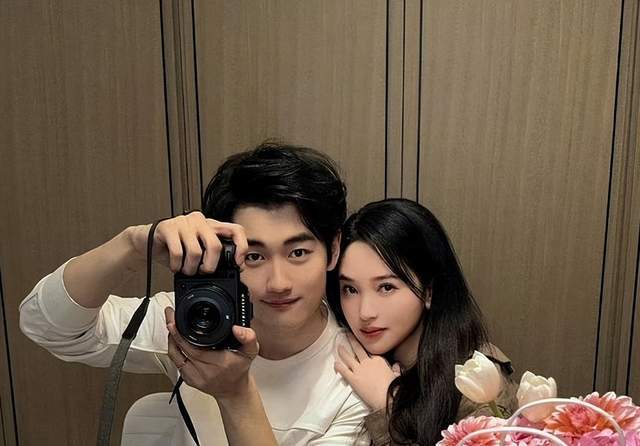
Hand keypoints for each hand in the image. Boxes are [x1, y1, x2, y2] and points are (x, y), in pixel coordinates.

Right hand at [126, 211, 247, 273]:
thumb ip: (212, 255)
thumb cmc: (174, 247)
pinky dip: (177, 265)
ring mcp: (183, 222)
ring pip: (196, 251)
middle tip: (203, 272)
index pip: (235, 230)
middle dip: (210, 266)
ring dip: (190, 268)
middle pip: (215, 245)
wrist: (145, 241)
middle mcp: (200, 220)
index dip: (241, 247)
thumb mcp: (198, 251)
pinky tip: (175, 266)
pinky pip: (178, 252)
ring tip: (186, 270)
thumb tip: (232, 269)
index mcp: (211, 225)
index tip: (238, 264)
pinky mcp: (168, 227)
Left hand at [165, 307, 258, 399]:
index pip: (194, 348)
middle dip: (173, 331)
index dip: (181, 334)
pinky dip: (174, 349)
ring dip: (171, 340)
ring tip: (171, 325)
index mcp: (219, 363)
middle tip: (171, 316)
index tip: (175, 320)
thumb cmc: (240, 369)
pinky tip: (176, 340)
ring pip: (175, 356)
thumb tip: (237, 328)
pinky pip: (176, 362)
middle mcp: (205, 372)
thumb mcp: (251, 351)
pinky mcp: (188, 380)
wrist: (234, 390)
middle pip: (181, 350)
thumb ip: (249, 337)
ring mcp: (194, 377)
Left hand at [334, 333, 400, 410]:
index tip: (363, 346)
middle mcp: (368, 362)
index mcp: (379, 360)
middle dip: (352, 341)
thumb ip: (396, 370)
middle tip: (347, 335)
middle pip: (358, 349)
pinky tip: (335, 364)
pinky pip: (343, 371)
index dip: (366, 350)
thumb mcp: (397, 376)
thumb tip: (397, 366)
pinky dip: (338, 366)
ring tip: (339, 346)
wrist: (387, 398)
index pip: (371, 353)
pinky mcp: (353, 379)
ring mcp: (359, 370)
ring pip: (348, 357)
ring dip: (343, 351)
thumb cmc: (394, 388)